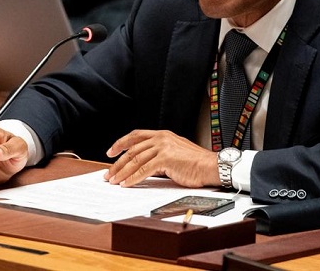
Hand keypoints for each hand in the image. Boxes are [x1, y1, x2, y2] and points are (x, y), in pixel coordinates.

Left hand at [104, 130, 219, 187]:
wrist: (210, 166)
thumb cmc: (195, 163)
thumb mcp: (174, 154)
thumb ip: (158, 157)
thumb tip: (142, 167)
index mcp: (163, 134)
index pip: (136, 135)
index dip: (121, 143)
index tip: (111, 152)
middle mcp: (161, 137)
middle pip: (132, 149)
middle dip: (118, 162)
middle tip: (109, 173)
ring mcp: (163, 147)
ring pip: (135, 160)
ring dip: (122, 172)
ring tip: (114, 181)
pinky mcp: (166, 158)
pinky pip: (144, 169)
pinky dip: (133, 178)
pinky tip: (127, 183)